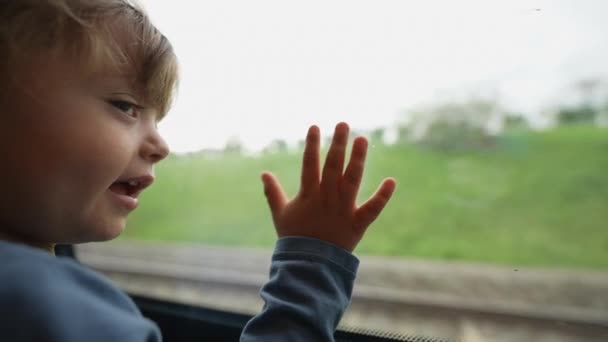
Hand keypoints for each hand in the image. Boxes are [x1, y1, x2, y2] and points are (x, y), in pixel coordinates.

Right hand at [261, 122, 396, 251]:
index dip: (312, 145)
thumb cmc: (294, 238)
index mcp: (308, 195)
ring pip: (352, 180)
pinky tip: (391, 180)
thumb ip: (273, 193)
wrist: (309, 266)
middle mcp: (327, 198)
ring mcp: (343, 210)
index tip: (315, 126)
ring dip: (358, 159)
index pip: (310, 164)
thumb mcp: (280, 214)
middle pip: (333, 166)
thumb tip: (263, 174)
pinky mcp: (357, 223)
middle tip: (343, 124)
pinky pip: (372, 208)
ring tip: (362, 139)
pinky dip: (383, 196)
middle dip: (338, 144)